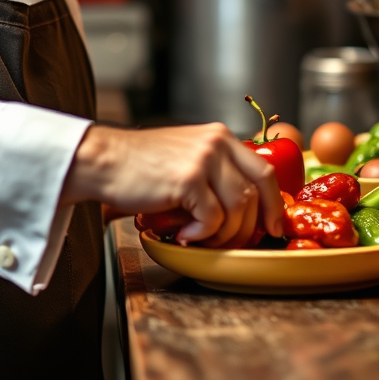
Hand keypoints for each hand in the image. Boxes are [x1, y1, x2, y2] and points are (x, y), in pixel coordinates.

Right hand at [60, 124, 282, 247]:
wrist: (104, 160)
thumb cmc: (140, 164)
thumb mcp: (186, 155)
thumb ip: (215, 170)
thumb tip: (245, 207)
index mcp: (219, 136)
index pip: (265, 170)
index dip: (274, 203)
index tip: (274, 226)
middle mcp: (216, 142)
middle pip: (257, 191)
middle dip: (250, 226)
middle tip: (233, 243)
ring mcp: (204, 159)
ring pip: (239, 209)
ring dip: (223, 234)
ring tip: (199, 238)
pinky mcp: (189, 180)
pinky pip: (213, 219)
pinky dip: (202, 235)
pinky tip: (183, 234)